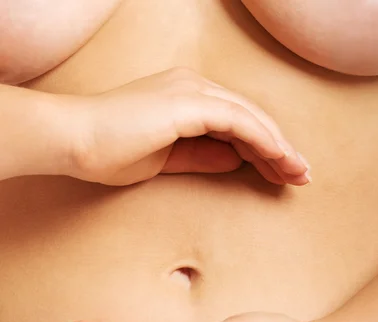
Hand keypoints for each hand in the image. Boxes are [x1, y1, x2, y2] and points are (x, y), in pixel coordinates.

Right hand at [64, 67, 309, 185]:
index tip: (281, 174)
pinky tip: (279, 160)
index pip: (236, 123)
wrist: (74, 140)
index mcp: (185, 98)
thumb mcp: (166, 160)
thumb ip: (202, 157)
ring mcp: (191, 91)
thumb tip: (236, 161)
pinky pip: (238, 121)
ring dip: (278, 146)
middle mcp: (193, 87)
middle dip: (278, 149)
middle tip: (300, 176)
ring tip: (298, 174)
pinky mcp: (188, 102)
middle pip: (250, 117)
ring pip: (250, 117)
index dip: (262, 149)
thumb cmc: (109, 152)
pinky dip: (262, 140)